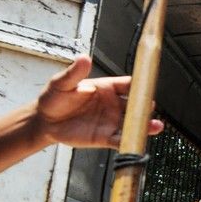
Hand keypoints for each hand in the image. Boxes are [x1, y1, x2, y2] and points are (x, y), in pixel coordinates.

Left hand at [35, 56, 162, 147]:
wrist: (45, 121)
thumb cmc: (54, 98)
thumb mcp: (62, 83)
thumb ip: (74, 73)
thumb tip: (83, 58)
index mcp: (107, 88)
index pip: (129, 84)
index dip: (140, 84)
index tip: (147, 84)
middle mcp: (113, 105)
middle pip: (136, 105)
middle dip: (145, 107)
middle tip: (150, 108)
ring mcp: (111, 122)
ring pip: (133, 124)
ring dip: (145, 126)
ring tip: (155, 127)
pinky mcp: (105, 137)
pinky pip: (121, 141)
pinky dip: (130, 143)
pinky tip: (138, 142)